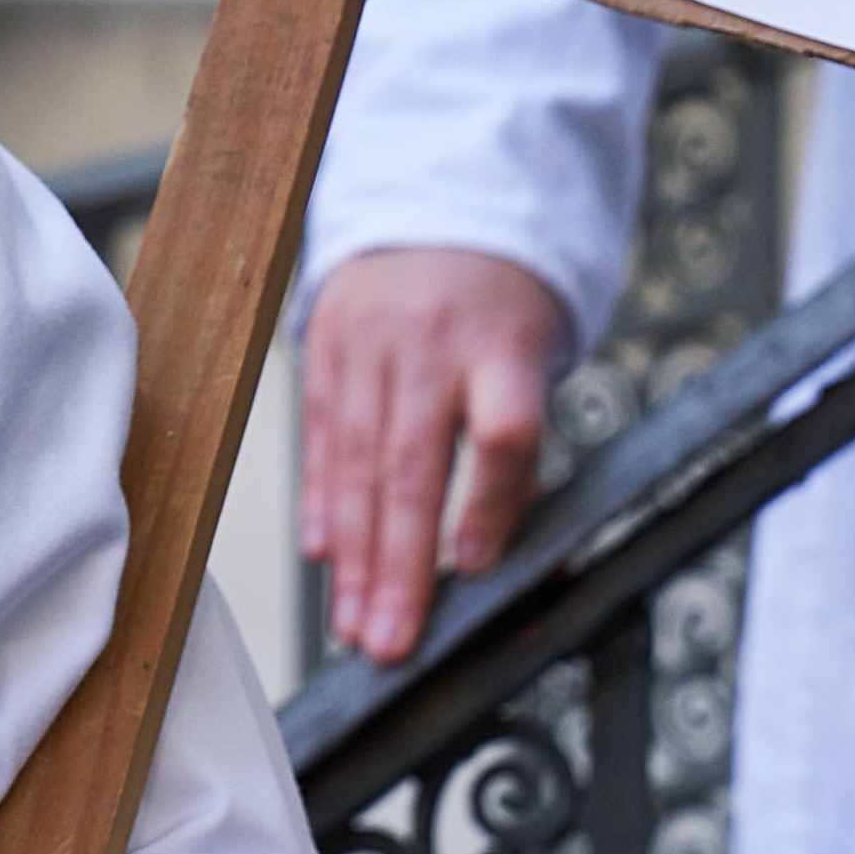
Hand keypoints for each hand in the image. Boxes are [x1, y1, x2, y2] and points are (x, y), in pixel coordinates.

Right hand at [299, 249, 575, 667]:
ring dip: (354, 556)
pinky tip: (325, 557)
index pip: (502, 429)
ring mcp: (368, 341)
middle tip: (391, 643)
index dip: (488, 502)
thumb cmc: (497, 310)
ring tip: (356, 625)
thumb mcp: (534, 358)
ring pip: (357, 462)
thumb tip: (493, 557)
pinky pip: (320, 435)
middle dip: (398, 565)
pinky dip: (323, 502)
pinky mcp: (323, 343)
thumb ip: (517, 447)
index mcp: (502, 344)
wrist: (436, 210)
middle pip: (412, 464)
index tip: (472, 567)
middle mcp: (431, 342)